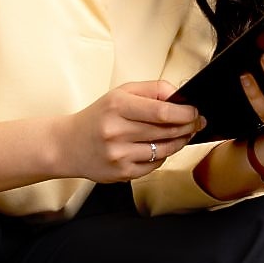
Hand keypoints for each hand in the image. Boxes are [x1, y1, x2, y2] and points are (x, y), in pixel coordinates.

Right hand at [56, 81, 203, 182]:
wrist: (68, 145)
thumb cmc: (98, 117)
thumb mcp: (120, 93)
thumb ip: (152, 89)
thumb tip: (179, 95)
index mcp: (117, 106)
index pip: (162, 111)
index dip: (185, 113)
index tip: (195, 111)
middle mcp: (117, 131)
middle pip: (167, 131)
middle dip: (188, 126)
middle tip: (196, 122)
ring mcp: (119, 154)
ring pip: (164, 149)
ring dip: (180, 142)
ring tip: (183, 134)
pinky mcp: (121, 173)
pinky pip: (155, 165)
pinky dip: (162, 156)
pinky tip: (160, 147)